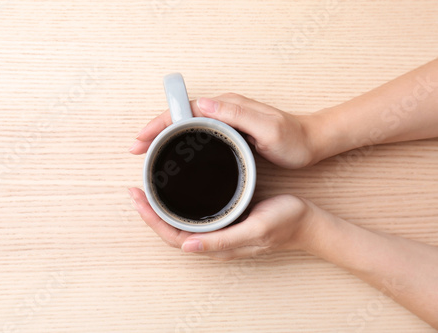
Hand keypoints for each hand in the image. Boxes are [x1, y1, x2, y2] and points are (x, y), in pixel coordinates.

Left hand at [128, 187, 313, 260]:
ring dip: (160, 210)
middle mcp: (214, 241)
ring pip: (180, 224)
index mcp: (217, 245)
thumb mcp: (255, 229)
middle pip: (171, 231)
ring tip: (147, 192)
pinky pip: (194, 216)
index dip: (152, 219)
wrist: (306, 221)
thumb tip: (187, 247)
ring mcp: (219, 231)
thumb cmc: (284, 223)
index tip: (138, 197)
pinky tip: (174, 194)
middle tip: (136, 190)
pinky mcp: (225, 221)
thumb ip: (222, 240)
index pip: (173, 237)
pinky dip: (178, 205)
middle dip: (150, 213)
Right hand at [129, 93, 320, 168]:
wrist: (310, 142)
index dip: (160, 123)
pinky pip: (197, 134)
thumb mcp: (267, 127)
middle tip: (137, 148)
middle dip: (155, 130)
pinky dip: (180, 141)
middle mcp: (223, 110)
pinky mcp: (230, 132)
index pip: (184, 110)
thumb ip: (236, 114)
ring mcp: (226, 121)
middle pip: (180, 117)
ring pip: (186, 126)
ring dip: (165, 136)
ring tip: (149, 151)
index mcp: (227, 106)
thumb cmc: (292, 138)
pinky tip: (176, 154)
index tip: (142, 138)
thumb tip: (202, 104)